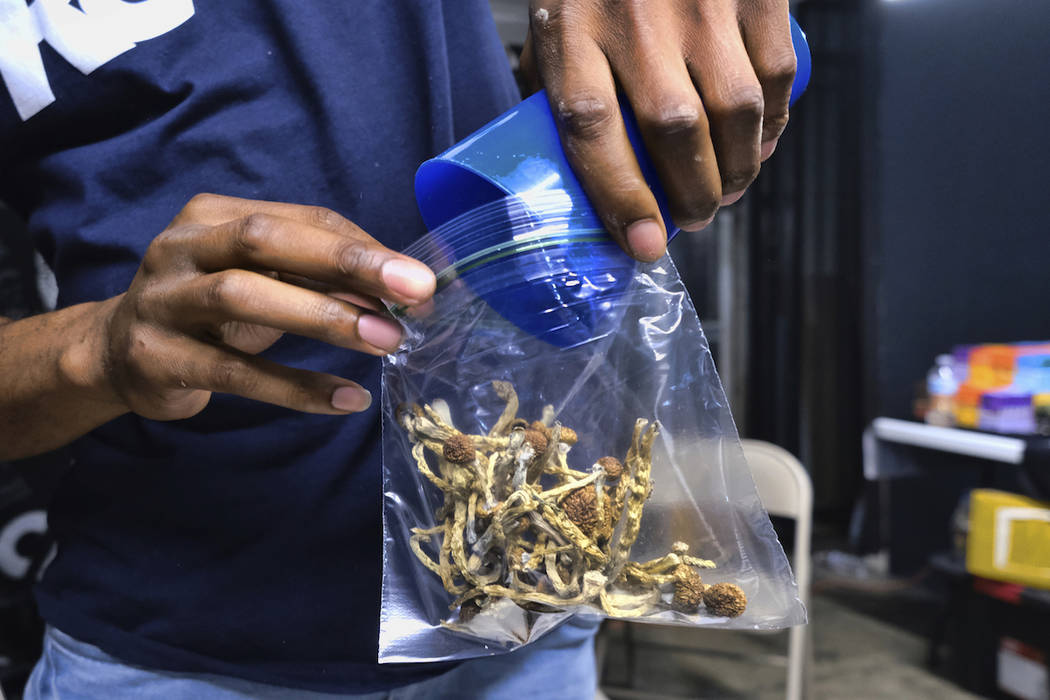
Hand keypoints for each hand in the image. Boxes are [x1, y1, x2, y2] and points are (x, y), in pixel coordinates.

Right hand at [97, 194, 434, 420]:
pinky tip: (346, 398)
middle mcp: (182, 247)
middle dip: (347, 262)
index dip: (362, 247)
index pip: (301, 219)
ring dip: (324, 318)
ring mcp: (163, 300)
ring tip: (385, 341)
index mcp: (214, 216)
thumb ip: (317, 277)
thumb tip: (397, 292)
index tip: (418, 277)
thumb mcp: (260, 279)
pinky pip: (235, 373)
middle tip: (414, 290)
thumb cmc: (209, 310)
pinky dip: (295, 387)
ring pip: (244, 296)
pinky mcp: (157, 358)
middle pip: (267, 240)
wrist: (118, 354)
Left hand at [519, 0, 795, 260]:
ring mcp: (701, 0)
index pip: (592, 129)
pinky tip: (758, 144)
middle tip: (693, 218)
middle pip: (674, 131)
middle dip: (692, 196)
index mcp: (572, 31)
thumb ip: (560, 93)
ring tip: (727, 190)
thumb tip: (583, 180)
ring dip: (738, 171)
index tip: (642, 244)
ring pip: (734, 113)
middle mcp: (636, 16)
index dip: (621, 196)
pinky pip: (774, 76)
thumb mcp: (553, 28)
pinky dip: (772, 125)